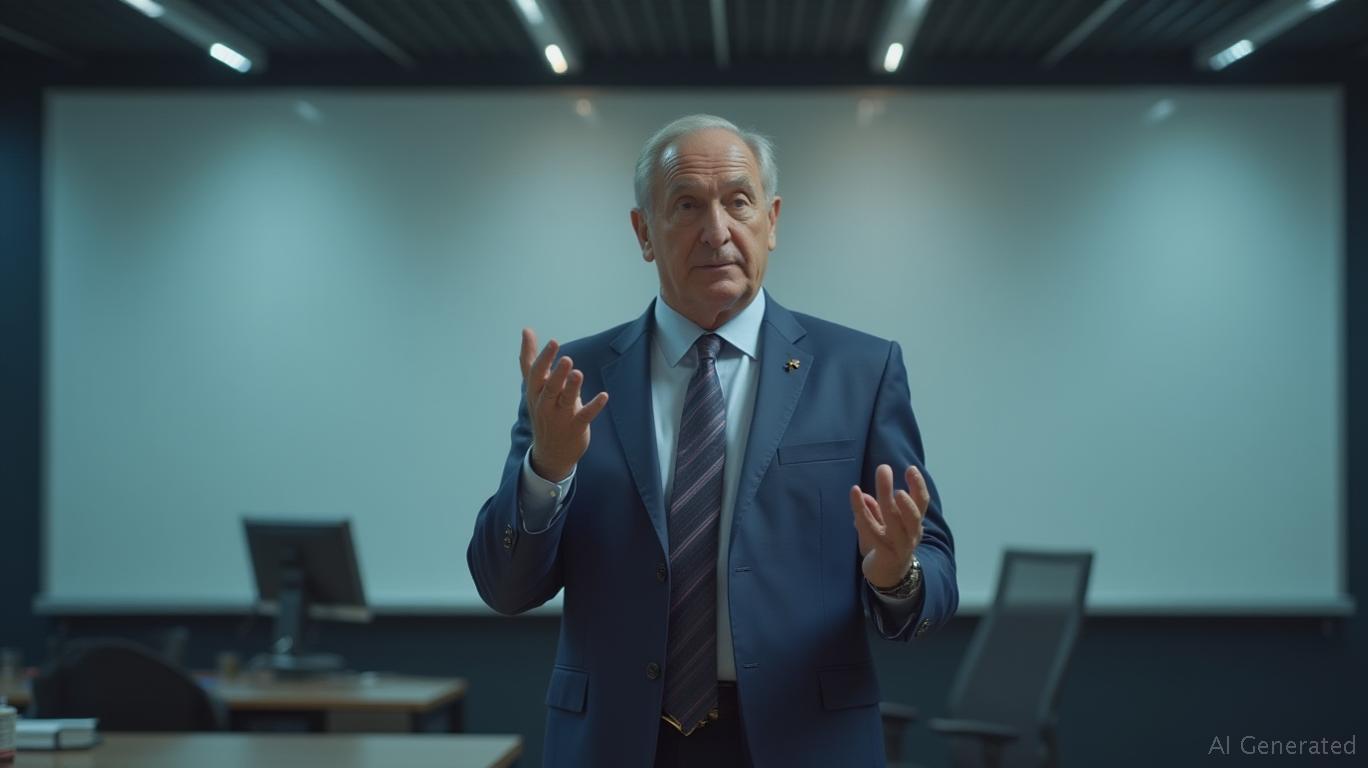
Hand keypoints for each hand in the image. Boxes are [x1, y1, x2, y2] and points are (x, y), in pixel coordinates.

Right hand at [520, 328, 608, 481]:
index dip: (544, 358)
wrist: (550, 452)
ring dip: (572, 387)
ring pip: (566, 400)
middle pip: (550, 387)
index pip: (536, 374)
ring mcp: (560, 417)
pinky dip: (594, 406)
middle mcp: (545, 404)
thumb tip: (526, 330)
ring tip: (578, 373)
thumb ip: (530, 358)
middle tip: (567, 359)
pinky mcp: (576, 427)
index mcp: (535, 392)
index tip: (554, 342)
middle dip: (557, 373)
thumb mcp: (533, 387)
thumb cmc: (542, 411)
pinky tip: (604, 396)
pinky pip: (585, 415)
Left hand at [850, 464, 928, 588]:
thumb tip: (865, 496)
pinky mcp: (885, 553)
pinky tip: (856, 494)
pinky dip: (862, 511)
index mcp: (914, 524)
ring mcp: (900, 545)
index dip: (918, 486)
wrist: (886, 578)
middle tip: (884, 468)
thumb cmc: (885, 547)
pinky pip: (872, 530)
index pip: (922, 503)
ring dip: (887, 500)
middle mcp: (911, 534)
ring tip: (885, 486)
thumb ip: (876, 512)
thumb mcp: (882, 526)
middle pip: (911, 511)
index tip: (910, 468)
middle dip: (900, 488)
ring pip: (894, 521)